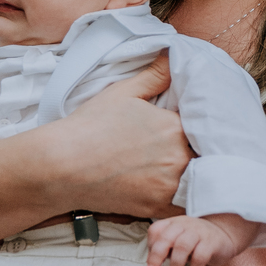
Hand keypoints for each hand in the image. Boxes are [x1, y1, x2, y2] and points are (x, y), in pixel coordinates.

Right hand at [54, 53, 192, 216]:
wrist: (62, 166)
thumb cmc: (90, 127)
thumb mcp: (123, 92)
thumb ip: (155, 76)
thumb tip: (174, 56)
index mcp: (175, 126)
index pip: (203, 127)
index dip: (198, 128)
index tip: (190, 130)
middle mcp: (179, 157)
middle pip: (203, 155)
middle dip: (197, 152)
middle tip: (185, 152)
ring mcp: (170, 185)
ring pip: (197, 182)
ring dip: (195, 178)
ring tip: (180, 172)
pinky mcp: (158, 207)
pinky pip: (185, 208)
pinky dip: (185, 202)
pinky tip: (175, 193)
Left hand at [145, 213, 251, 265]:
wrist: (226, 234)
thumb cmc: (197, 241)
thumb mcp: (180, 239)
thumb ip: (167, 247)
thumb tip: (152, 262)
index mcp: (174, 223)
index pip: (156, 230)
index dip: (150, 246)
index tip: (151, 262)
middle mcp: (185, 225)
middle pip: (167, 237)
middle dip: (157, 256)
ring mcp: (199, 232)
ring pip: (183, 247)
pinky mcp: (212, 242)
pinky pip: (201, 257)